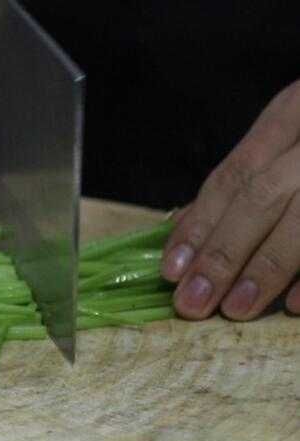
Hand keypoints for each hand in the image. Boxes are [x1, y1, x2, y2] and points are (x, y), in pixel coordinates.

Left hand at [161, 80, 299, 319]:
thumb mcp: (288, 145)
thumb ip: (242, 183)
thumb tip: (183, 231)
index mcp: (292, 112)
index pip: (233, 177)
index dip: (199, 226)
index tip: (171, 271)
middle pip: (261, 197)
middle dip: (223, 253)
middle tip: (192, 303)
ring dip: (267, 268)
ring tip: (236, 309)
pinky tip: (294, 306)